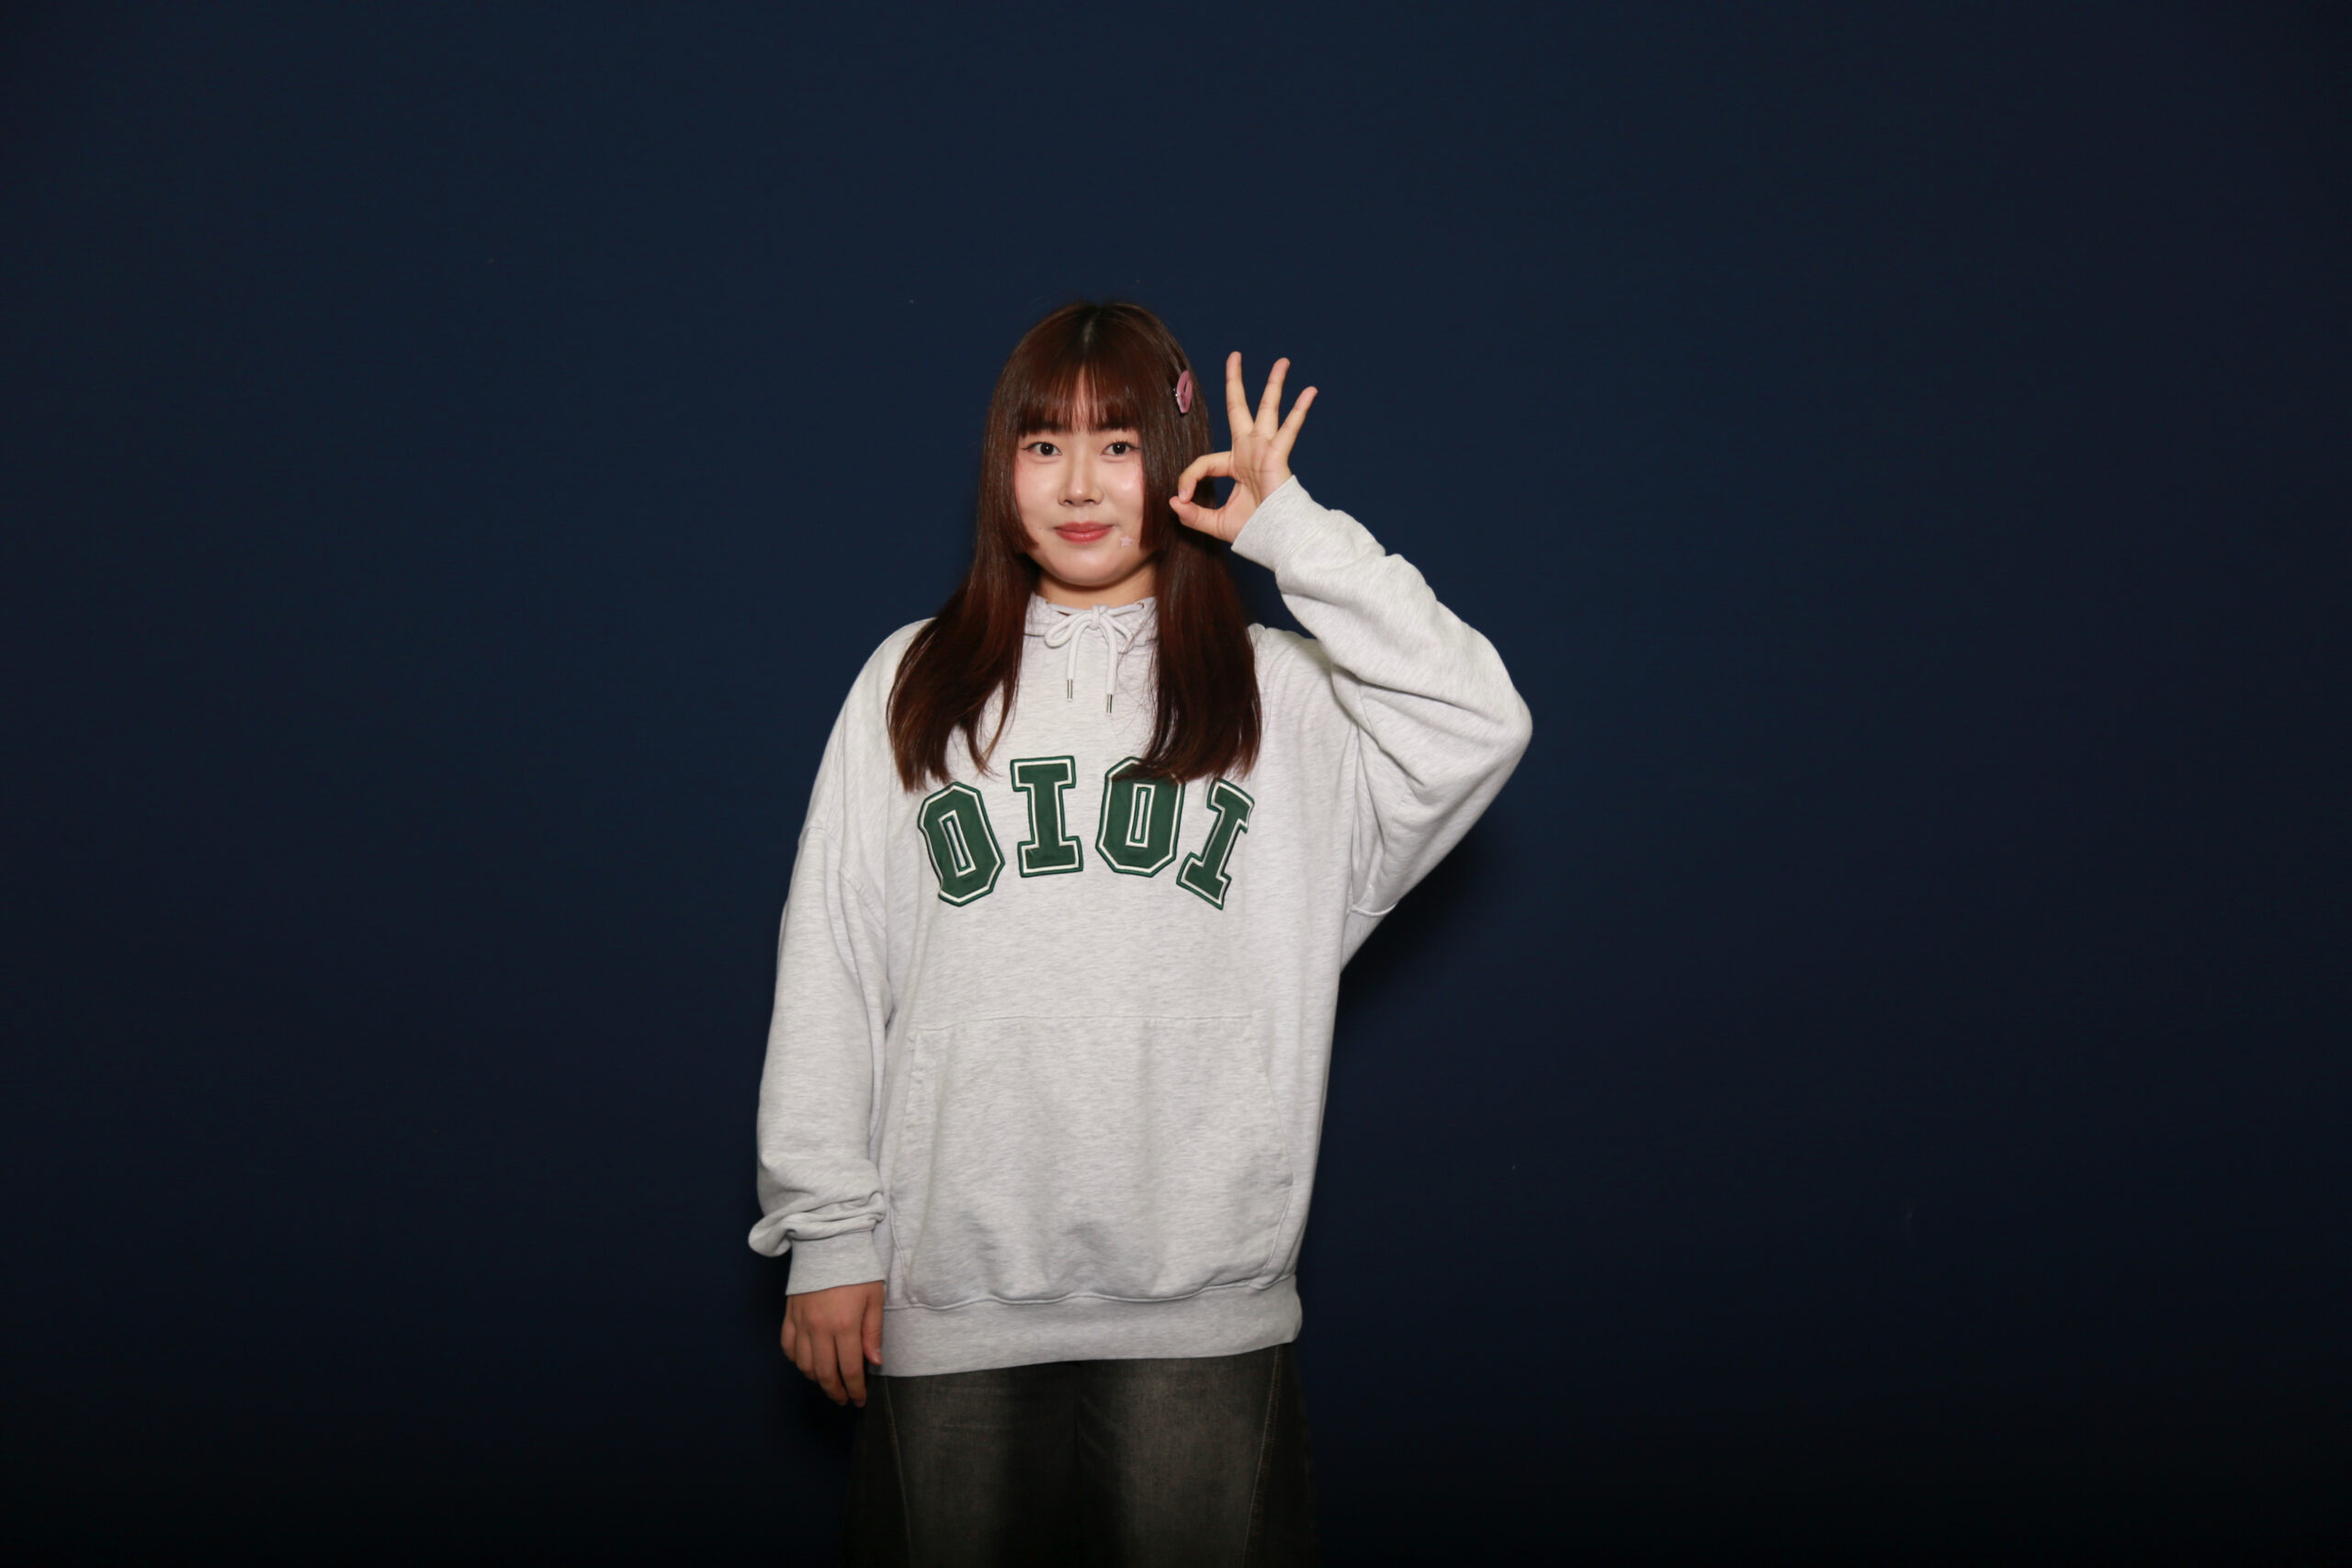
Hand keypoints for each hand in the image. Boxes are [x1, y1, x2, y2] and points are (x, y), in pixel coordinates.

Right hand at [781, 1280, 883, 1406]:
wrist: (828, 1242)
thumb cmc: (857, 1269)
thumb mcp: (875, 1298)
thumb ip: (873, 1332)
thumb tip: (874, 1362)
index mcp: (845, 1326)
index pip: (850, 1369)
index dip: (855, 1389)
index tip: (859, 1400)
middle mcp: (820, 1329)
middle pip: (825, 1373)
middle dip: (835, 1391)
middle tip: (843, 1399)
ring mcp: (802, 1323)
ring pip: (804, 1365)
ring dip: (816, 1379)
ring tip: (828, 1383)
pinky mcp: (790, 1316)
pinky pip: (788, 1347)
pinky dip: (797, 1361)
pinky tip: (807, 1363)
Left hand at [1170, 351, 1317, 542]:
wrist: (1277, 539)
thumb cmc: (1253, 530)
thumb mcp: (1214, 523)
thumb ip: (1192, 514)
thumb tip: (1173, 502)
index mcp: (1235, 465)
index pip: (1204, 462)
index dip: (1188, 478)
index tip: (1183, 497)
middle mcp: (1250, 451)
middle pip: (1240, 408)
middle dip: (1236, 382)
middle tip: (1235, 357)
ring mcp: (1265, 450)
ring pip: (1268, 409)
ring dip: (1274, 384)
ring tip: (1283, 362)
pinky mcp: (1278, 455)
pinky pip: (1289, 429)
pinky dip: (1300, 410)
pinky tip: (1310, 391)